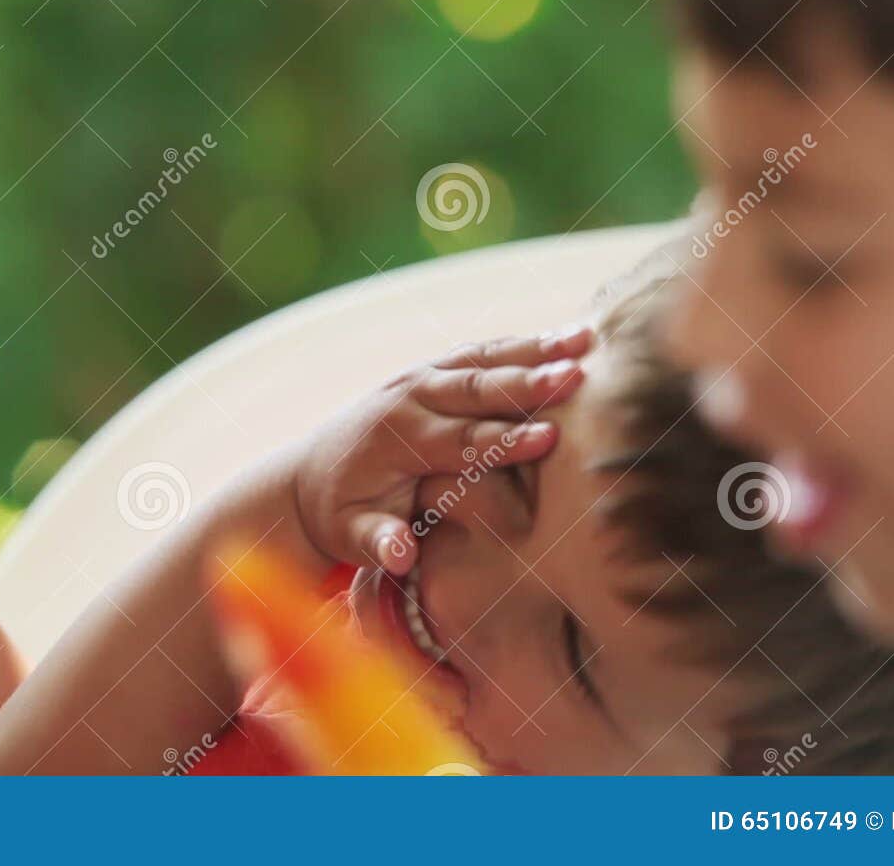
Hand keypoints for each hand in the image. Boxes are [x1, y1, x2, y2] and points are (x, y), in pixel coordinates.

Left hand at [291, 328, 590, 575]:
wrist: (308, 475)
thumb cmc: (339, 513)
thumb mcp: (348, 535)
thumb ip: (375, 542)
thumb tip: (401, 556)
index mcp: (395, 439)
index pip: (458, 440)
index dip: (503, 440)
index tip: (549, 438)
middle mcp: (408, 398)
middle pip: (474, 389)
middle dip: (526, 383)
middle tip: (576, 377)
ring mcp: (419, 377)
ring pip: (481, 359)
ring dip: (534, 349)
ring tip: (585, 340)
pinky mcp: (430, 370)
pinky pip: (479, 352)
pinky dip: (521, 343)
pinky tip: (568, 338)